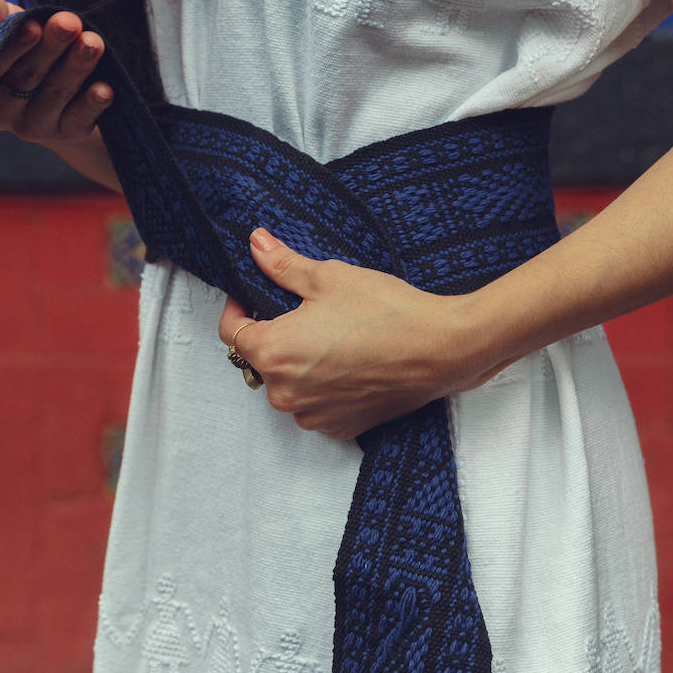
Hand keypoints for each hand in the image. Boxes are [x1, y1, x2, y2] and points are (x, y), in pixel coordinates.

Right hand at [0, 0, 111, 144]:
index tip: (34, 25)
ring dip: (76, 67)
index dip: (14, 45)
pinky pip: (78, 120)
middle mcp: (1, 110)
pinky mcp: (65, 133)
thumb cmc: (24, 47)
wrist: (55, 83)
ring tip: (93, 43)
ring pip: (55, 94)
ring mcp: (33, 126)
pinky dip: (92, 104)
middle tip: (70, 23)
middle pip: (27, 76)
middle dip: (51, 47)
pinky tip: (105, 89)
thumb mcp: (5, 26)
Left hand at [217, 229, 503, 440]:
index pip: (232, 332)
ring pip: (289, 384)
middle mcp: (285, 393)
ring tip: (333, 337)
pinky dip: (324, 386)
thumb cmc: (387, 313)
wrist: (441, 349)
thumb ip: (283, 265)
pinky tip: (349, 362)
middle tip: (305, 312)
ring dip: (299, 364)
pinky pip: (316, 404)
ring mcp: (312, 414)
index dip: (239, 307)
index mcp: (272, 353)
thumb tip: (256, 245)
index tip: (252, 295)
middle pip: (261, 360)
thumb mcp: (328, 277)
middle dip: (275, 335)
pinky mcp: (339, 427)